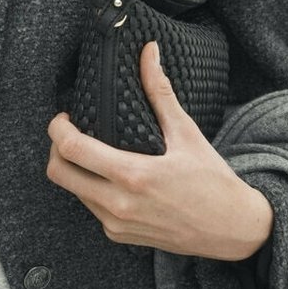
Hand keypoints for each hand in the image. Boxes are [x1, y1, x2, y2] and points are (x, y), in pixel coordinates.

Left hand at [46, 40, 273, 261]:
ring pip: (72, 191)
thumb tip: (148, 52)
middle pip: (58, 173)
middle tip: (69, 132)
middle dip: (56, 148)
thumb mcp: (187, 132)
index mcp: (133, 175)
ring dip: (74, 169)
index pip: (72, 150)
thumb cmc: (212, 181)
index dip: (58, 128)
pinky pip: (89, 208)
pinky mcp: (118, 236)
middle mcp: (118, 204)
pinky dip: (90, 188)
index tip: (65, 117)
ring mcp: (116, 224)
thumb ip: (160, 92)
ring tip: (91, 151)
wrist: (232, 231)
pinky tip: (108, 176)